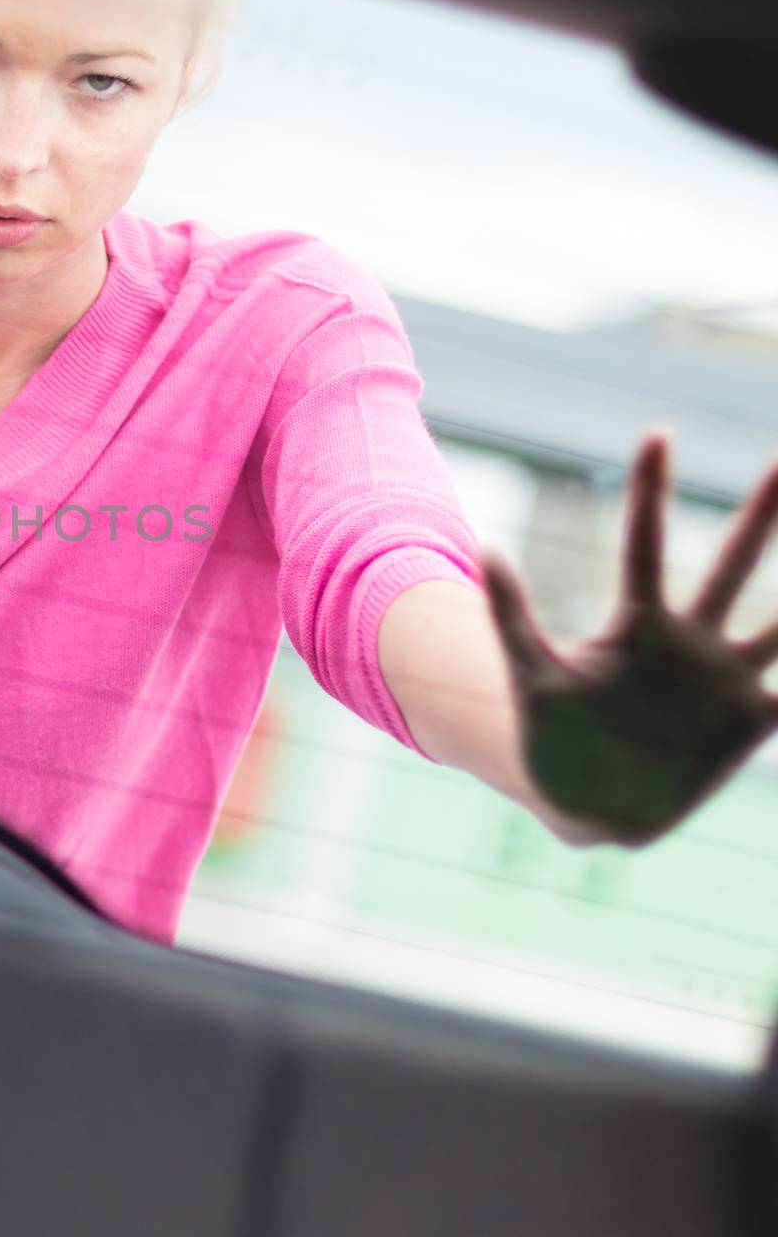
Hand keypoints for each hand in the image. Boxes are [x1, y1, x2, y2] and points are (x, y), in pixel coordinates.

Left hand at [479, 431, 777, 848]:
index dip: (649, 492)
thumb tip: (485, 547)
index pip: (645, 545)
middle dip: (762, 514)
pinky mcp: (751, 721)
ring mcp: (726, 679)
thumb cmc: (555, 737)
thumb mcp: (529, 676)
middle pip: (732, 564)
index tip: (657, 434)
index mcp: (638, 624)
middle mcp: (690, 640)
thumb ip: (511, 615)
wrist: (587, 802)